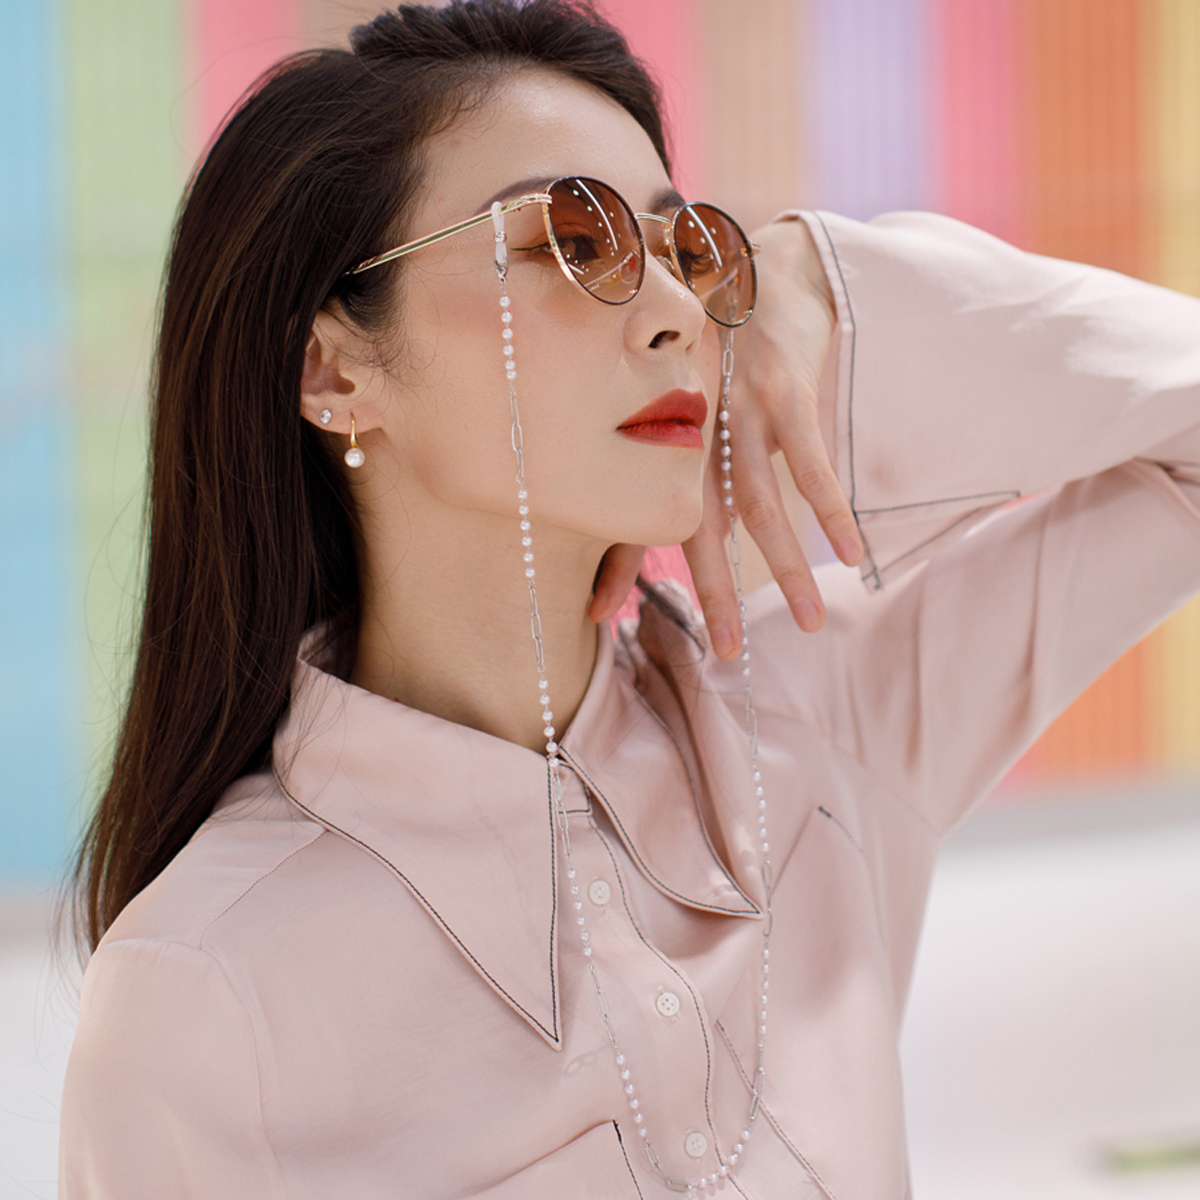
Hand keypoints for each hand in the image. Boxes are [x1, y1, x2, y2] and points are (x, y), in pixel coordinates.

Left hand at [589, 216, 861, 657]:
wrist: (756, 263)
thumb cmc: (709, 341)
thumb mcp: (678, 396)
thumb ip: (661, 457)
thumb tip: (644, 505)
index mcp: (659, 433)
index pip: (633, 506)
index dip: (616, 563)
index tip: (599, 618)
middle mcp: (690, 426)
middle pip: (700, 524)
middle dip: (713, 591)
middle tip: (729, 653)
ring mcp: (738, 408)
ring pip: (761, 504)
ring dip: (786, 569)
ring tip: (811, 621)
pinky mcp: (786, 388)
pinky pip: (813, 462)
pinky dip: (831, 511)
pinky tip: (850, 554)